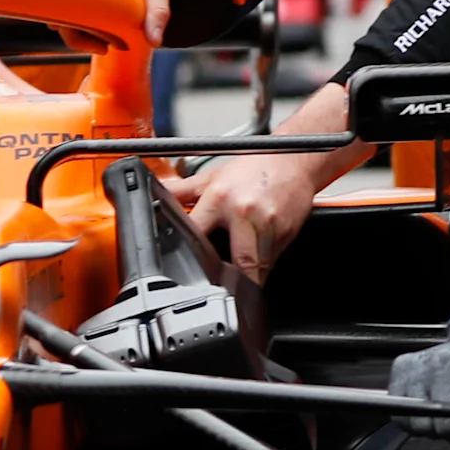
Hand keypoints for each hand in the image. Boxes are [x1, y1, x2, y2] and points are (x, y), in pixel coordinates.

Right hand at [62, 0, 173, 40]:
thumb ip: (158, 11)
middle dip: (78, 33)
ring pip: (59, 5)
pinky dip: (76, 11)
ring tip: (104, 32)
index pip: (64, 8)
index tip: (102, 44)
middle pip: (58, 11)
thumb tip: (155, 41)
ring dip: (77, 23)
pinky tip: (98, 17)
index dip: (76, 33)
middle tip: (105, 44)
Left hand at [188, 143, 353, 280]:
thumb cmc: (253, 167)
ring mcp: (268, 225)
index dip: (193, 257)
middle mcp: (244, 213)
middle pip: (238, 263)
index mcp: (219, 199)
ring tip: (240, 278)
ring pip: (258, 268)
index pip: (198, 236)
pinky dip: (263, 264)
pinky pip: (272, 260)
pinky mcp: (286, 233)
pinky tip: (258, 256)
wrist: (293, 159)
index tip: (191, 272)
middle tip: (222, 290)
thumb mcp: (212, 176)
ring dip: (249, 277)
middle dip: (231, 282)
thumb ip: (182, 190)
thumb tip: (156, 193)